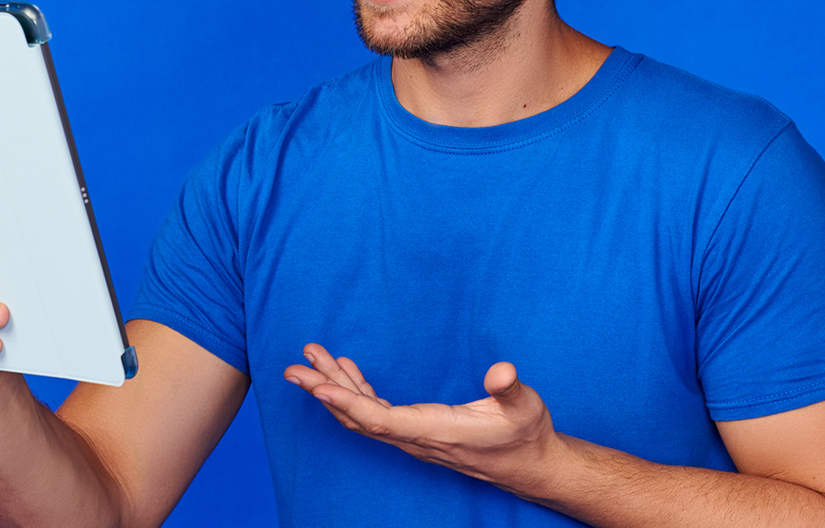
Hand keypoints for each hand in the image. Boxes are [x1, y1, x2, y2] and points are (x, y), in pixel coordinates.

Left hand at [284, 343, 561, 492]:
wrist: (530, 465)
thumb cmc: (525, 434)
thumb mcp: (525, 407)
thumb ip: (509, 389)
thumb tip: (501, 371)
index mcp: (436, 431)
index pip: (380, 420)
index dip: (347, 403)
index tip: (318, 387)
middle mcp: (417, 438)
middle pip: (359, 416)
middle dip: (325, 390)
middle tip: (294, 368)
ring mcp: (413, 437)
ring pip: (363, 414)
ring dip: (334, 387)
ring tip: (310, 359)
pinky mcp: (416, 431)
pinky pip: (375, 413)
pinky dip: (355, 390)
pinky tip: (345, 370)